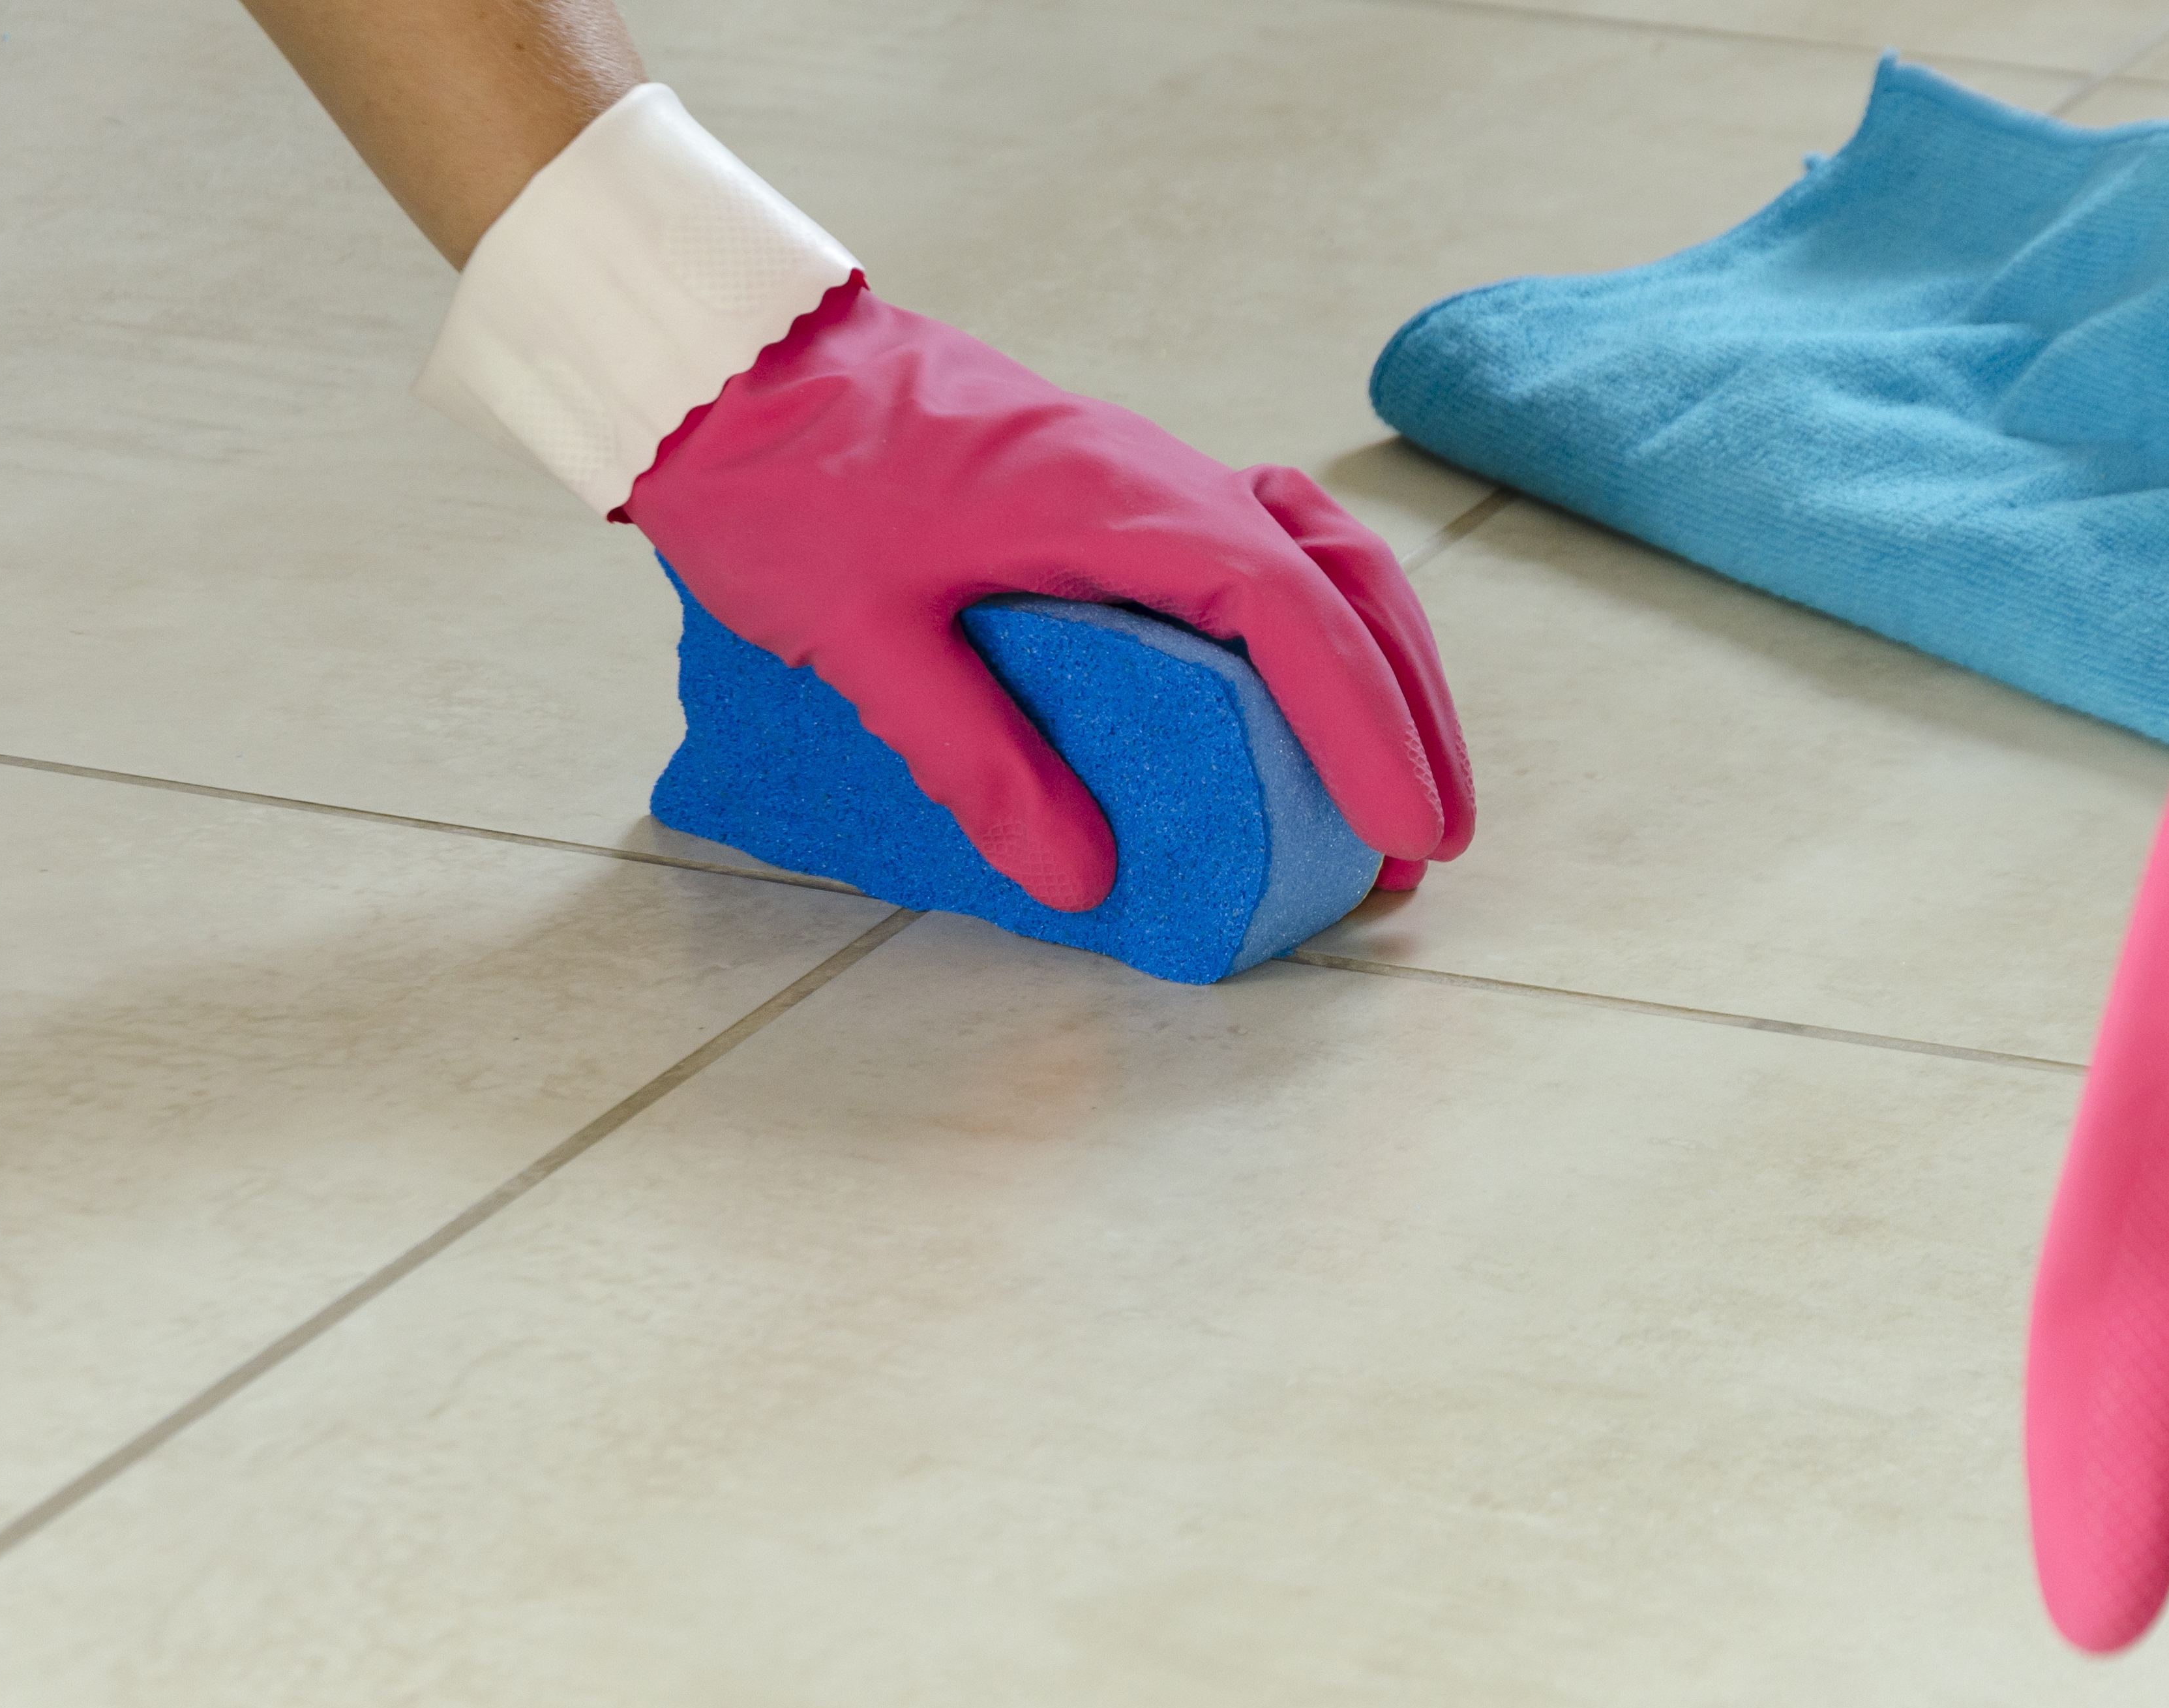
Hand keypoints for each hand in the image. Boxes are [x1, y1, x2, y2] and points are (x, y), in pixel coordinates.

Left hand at [620, 278, 1472, 911]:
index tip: (1406, 827)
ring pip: (1320, 560)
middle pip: (1345, 585)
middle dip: (1408, 715)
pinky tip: (1313, 688)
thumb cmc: (785, 485)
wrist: (733, 366)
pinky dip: (1318, 620)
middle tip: (1435, 840)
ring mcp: (1148, 477)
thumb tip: (1084, 881)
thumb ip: (974, 758)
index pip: (1291, 614)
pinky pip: (1264, 544)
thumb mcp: (859, 639)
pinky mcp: (1120, 490)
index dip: (1366, 726)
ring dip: (1381, 667)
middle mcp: (1160, 479)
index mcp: (1116, 503)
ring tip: (1399, 784)